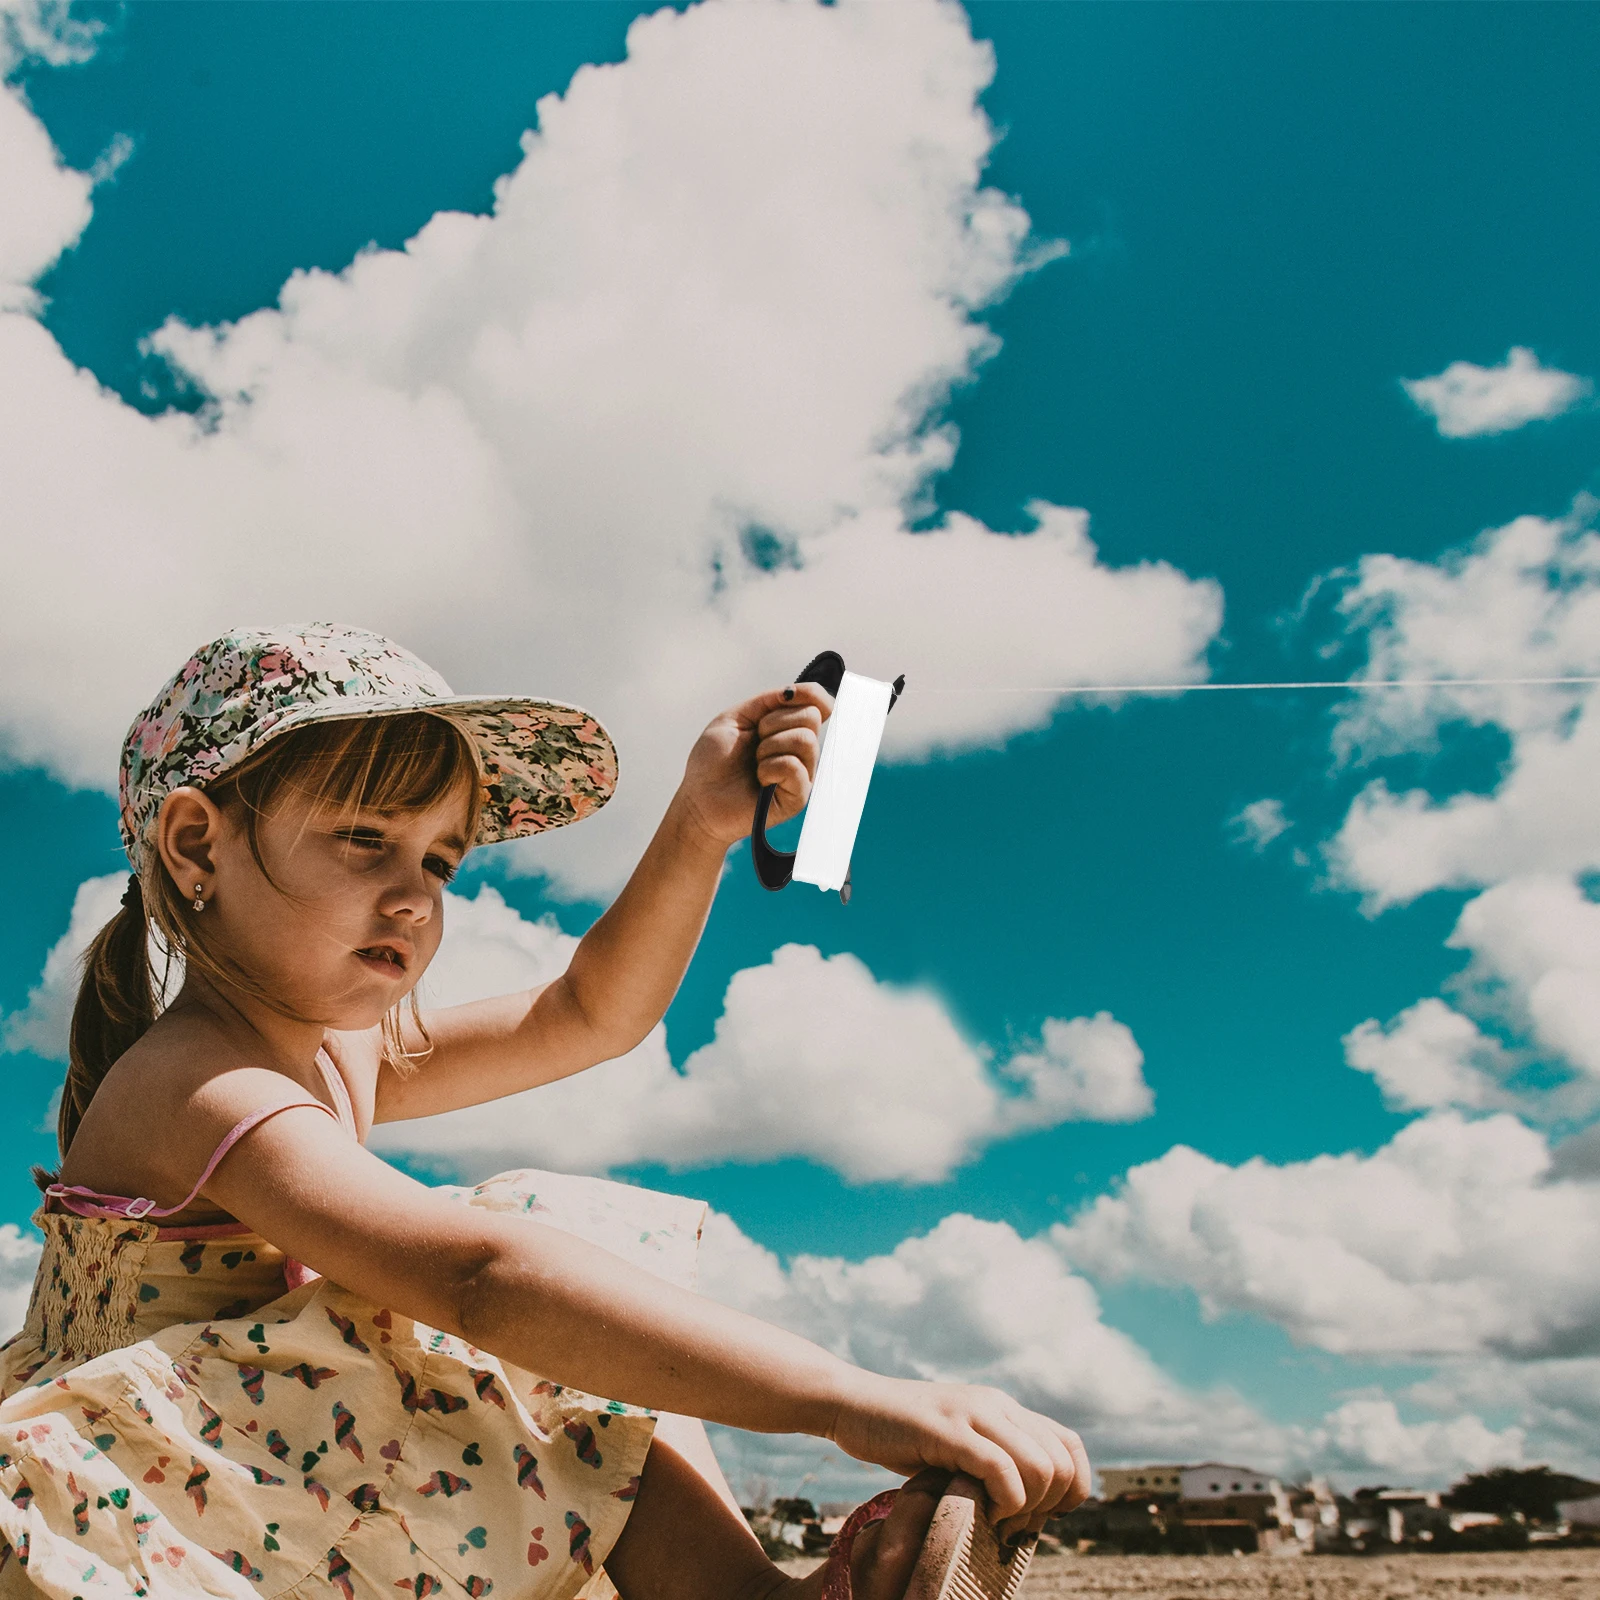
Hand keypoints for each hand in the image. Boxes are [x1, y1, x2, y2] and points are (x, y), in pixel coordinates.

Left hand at [674, 681, 834, 848]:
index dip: (810, 694)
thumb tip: (797, 691)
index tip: (786, 697)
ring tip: (755, 762)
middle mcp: (800, 750)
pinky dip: (770, 767)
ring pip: (805, 740)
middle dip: (775, 722)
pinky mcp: (798, 796)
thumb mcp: (735, 718)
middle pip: (811, 716)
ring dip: (770, 746)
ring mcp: (802, 773)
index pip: (819, 702)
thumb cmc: (712, 762)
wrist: (699, 800)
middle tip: (756, 741)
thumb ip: (768, 701)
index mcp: (787, 728)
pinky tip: (760, 779)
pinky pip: (794, 767)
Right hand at [829, 1375, 1090, 1540]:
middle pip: (1062, 1463)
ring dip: (1024, 1508)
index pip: (1070, 1446)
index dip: (1068, 1489)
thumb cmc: (901, 1435)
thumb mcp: (957, 1444)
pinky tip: (977, 1514)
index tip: (1034, 1514)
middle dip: (1048, 1506)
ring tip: (994, 1521)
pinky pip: (999, 1468)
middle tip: (1011, 1523)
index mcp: (1004, 1408)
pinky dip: (1000, 1502)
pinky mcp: (947, 1429)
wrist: (852, 1403)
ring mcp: (973, 1413)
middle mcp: (997, 1405)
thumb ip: (991, 1459)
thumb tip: (1028, 1507)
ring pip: (1040, 1467)